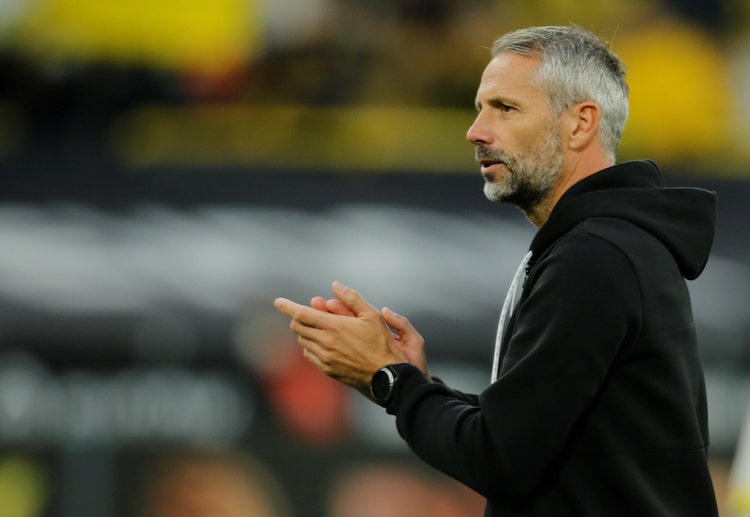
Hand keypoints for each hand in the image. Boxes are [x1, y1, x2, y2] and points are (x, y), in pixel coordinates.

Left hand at [274, 282, 407, 389]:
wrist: (385, 374)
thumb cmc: (381, 342)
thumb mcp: (372, 315)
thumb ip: (351, 298)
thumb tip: (335, 285)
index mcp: (334, 326)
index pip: (302, 314)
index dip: (287, 306)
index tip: (278, 301)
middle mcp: (325, 342)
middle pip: (298, 327)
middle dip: (300, 318)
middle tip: (310, 314)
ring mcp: (324, 357)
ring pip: (302, 341)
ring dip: (307, 332)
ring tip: (322, 329)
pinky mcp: (326, 369)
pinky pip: (309, 355)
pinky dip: (311, 346)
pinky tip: (324, 344)